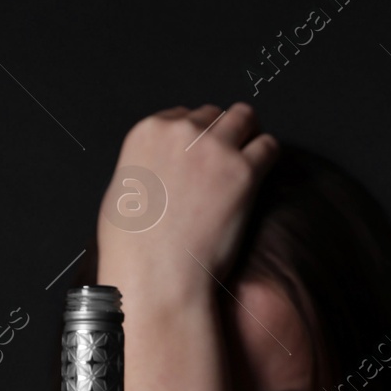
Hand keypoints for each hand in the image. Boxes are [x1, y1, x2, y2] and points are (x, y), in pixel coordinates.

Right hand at [95, 103, 278, 302]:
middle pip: (213, 115)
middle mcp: (180, 132)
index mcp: (147, 132)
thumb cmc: (133, 247)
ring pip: (245, 117)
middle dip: (221, 133)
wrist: (157, 275)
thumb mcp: (121, 190)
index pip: (182, 115)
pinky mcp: (244, 172)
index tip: (200, 156)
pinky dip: (267, 156)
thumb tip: (159, 168)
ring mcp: (215, 149)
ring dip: (248, 134)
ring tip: (249, 158)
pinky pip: (269, 146)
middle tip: (226, 161)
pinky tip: (261, 174)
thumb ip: (144, 166)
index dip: (194, 136)